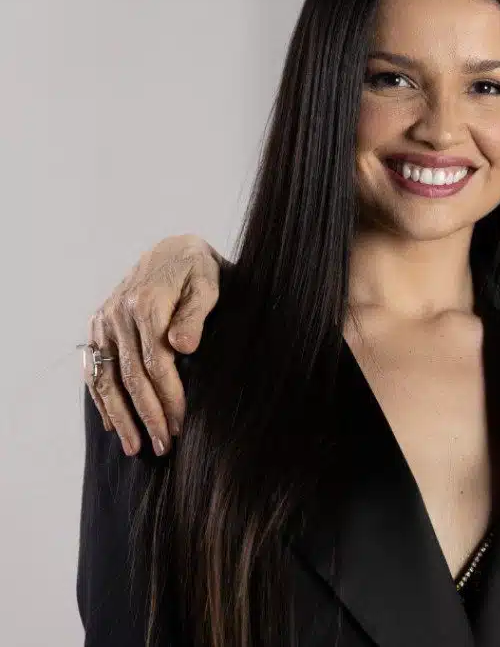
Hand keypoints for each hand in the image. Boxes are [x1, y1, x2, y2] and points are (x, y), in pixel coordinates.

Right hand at [85, 235, 221, 455]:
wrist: (172, 250)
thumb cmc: (197, 270)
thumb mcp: (207, 283)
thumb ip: (196, 313)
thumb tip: (184, 346)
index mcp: (146, 304)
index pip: (156, 363)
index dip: (168, 397)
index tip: (180, 424)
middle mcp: (118, 315)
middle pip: (131, 377)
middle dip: (147, 415)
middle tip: (162, 446)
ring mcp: (103, 322)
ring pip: (107, 378)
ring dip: (121, 416)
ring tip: (136, 447)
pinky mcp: (97, 326)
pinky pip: (94, 369)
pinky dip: (102, 400)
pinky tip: (114, 425)